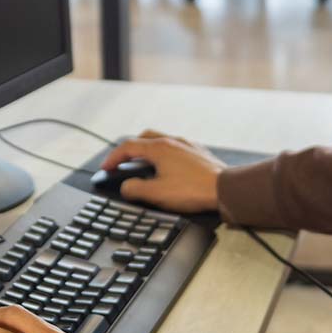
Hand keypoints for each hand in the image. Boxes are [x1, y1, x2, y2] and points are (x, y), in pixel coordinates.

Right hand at [101, 129, 225, 213]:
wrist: (225, 189)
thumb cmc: (193, 190)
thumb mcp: (157, 194)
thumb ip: (135, 189)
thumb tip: (126, 186)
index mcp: (159, 148)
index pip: (128, 147)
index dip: (113, 158)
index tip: (106, 168)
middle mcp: (172, 141)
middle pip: (144, 138)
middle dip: (130, 150)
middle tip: (123, 163)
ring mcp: (187, 145)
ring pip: (161, 142)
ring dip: (148, 152)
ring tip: (144, 167)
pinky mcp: (198, 153)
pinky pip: (176, 148)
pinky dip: (165, 155)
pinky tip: (169, 169)